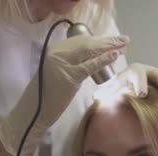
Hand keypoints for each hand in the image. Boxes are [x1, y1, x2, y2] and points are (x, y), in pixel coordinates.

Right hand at [0, 34, 128, 155]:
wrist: (33, 112)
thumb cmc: (46, 98)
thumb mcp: (58, 75)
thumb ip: (71, 65)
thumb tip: (91, 61)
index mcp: (54, 51)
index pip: (80, 41)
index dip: (98, 40)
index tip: (112, 40)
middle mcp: (57, 53)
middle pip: (87, 43)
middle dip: (107, 41)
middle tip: (123, 40)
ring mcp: (61, 63)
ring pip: (89, 51)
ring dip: (109, 47)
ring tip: (124, 44)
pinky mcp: (68, 76)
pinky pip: (89, 66)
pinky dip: (103, 60)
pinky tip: (114, 55)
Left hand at [99, 63, 157, 101]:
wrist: (125, 85)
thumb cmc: (117, 88)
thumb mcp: (110, 89)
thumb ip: (105, 93)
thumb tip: (96, 97)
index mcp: (132, 72)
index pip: (137, 75)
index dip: (140, 84)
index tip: (142, 95)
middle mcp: (147, 72)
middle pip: (157, 76)